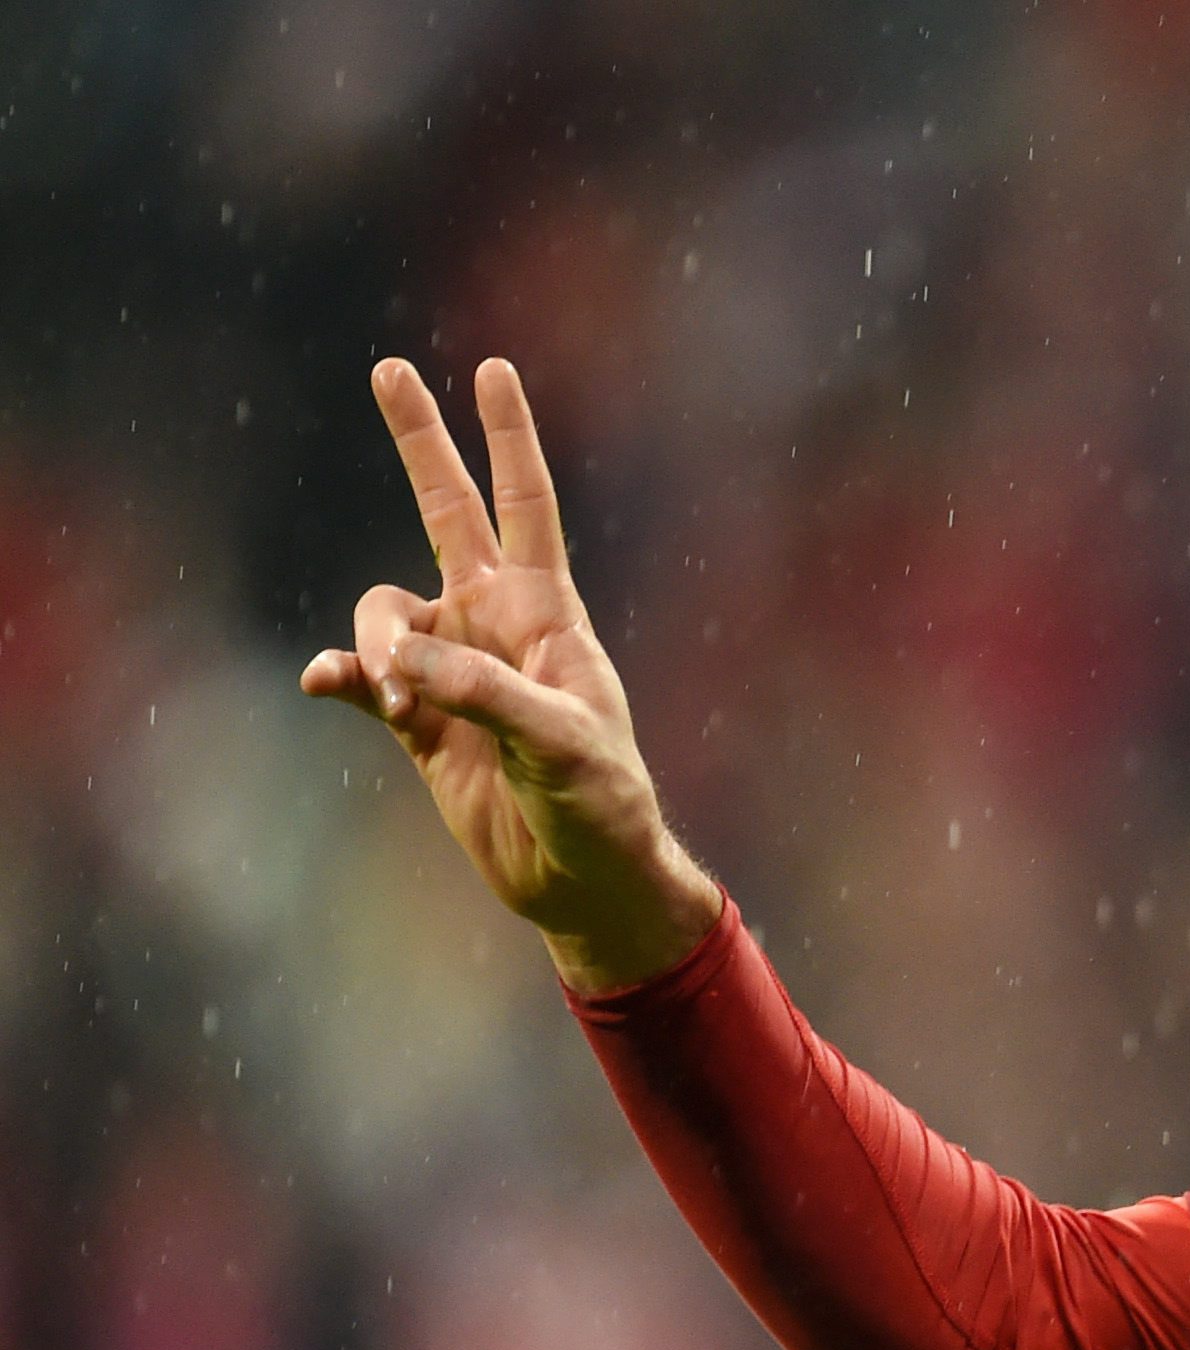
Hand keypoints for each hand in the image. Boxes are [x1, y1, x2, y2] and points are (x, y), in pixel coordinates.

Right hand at [301, 356, 721, 992]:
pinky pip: (359, 675)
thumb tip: (399, 660)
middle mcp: (494, 624)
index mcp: (546, 614)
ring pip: (383, 612)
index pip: (525, 506)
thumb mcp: (560, 743)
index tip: (492, 369)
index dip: (508, 438)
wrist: (580, 879)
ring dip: (377, 645)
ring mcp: (452, 668)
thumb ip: (483, 693)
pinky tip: (327, 682)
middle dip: (420, 444)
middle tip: (390, 370)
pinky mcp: (417, 721)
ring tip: (402, 703)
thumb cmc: (600, 805)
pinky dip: (340, 674)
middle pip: (447, 513)